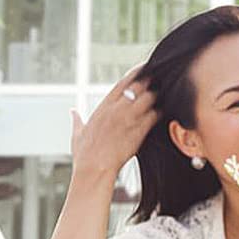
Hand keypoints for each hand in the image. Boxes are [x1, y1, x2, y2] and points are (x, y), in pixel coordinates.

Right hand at [70, 64, 157, 180]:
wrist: (94, 168)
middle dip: (150, 83)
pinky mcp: (138, 132)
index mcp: (103, 107)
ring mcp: (127, 119)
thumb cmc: (85, 154)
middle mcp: (116, 109)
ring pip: (148, 99)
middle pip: (138, 87)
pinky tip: (164, 112)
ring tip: (165, 95)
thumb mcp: (78, 133)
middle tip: (160, 80)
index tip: (144, 69)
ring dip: (157, 97)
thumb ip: (77, 120)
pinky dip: (160, 113)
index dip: (135, 74)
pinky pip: (153, 117)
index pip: (122, 83)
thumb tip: (73, 112)